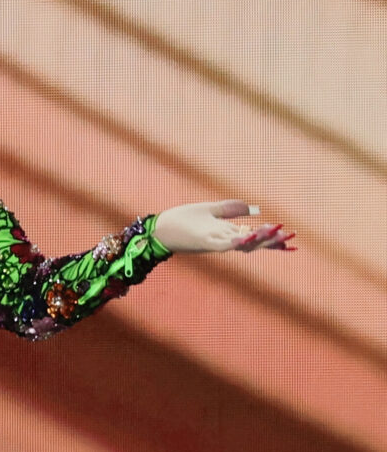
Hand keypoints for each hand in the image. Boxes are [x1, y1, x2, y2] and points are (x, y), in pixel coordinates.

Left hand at [152, 200, 294, 253]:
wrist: (159, 229)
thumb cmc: (181, 220)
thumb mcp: (208, 210)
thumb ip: (229, 209)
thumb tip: (252, 206)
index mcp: (226, 232)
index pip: (254, 236)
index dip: (271, 238)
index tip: (291, 236)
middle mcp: (224, 239)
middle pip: (253, 242)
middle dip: (272, 240)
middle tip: (290, 236)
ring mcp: (215, 242)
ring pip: (242, 244)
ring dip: (259, 239)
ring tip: (275, 232)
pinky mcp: (204, 242)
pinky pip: (224, 245)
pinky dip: (237, 241)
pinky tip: (247, 235)